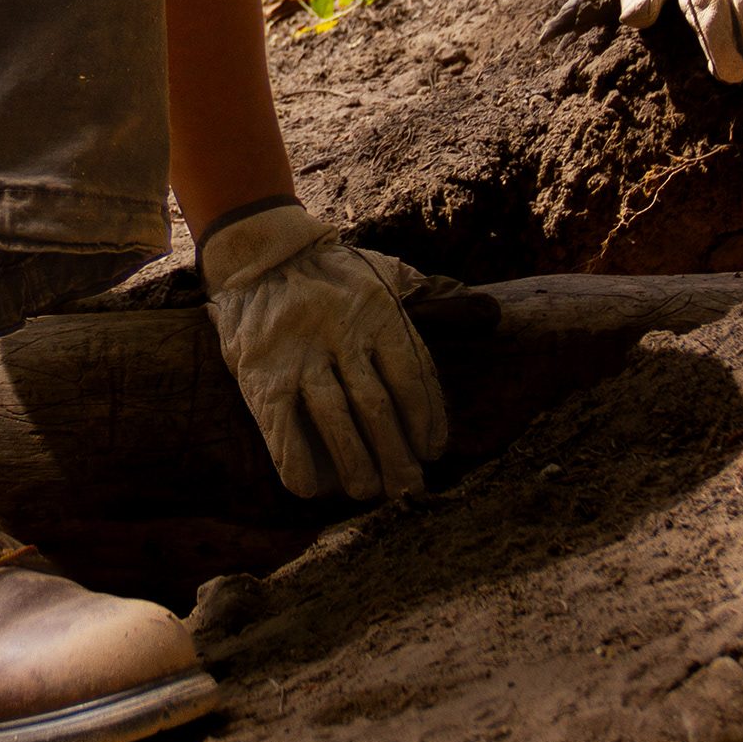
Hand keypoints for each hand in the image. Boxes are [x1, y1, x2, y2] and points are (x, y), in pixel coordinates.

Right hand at [201, 203, 446, 503]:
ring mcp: (300, 355)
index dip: (427, 419)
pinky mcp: (262, 374)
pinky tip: (308, 488)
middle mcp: (342, 333)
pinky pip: (282, 429)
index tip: (432, 451)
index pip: (413, 376)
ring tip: (366, 491)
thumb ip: (423, 295)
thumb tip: (486, 313)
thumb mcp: (381, 271)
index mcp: (378, 310)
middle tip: (408, 487)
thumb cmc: (329, 270)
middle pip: (378, 407)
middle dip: (396, 454)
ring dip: (355, 464)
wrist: (256, 250)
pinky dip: (296, 463)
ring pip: (336, 421)